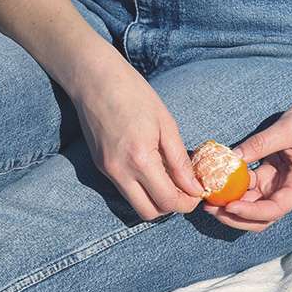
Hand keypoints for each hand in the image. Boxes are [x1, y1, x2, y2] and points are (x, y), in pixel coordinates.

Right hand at [71, 54, 203, 219]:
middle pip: (149, 213)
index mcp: (140, 158)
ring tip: (169, 180)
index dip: (186, 203)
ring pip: (135, 204)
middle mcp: (120, 171)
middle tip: (185, 192)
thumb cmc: (133, 93)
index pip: (167, 200)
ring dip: (155, 200)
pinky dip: (142, 188)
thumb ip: (180, 161)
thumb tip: (194, 188)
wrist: (93, 78)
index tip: (197, 193)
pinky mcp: (101, 167)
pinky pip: (125, 190)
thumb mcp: (166, 124)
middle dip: (170, 207)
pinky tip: (151, 169)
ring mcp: (108, 171)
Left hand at [203, 99, 291, 231]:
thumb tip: (232, 158)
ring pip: (252, 206)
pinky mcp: (268, 177)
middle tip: (210, 208)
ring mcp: (277, 185)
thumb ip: (261, 143)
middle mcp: (288, 190)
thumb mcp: (288, 128)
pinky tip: (217, 182)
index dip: (251, 212)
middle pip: (260, 217)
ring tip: (208, 199)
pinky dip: (233, 188)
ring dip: (230, 205)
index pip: (275, 209)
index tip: (229, 206)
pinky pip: (248, 189)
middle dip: (235, 217)